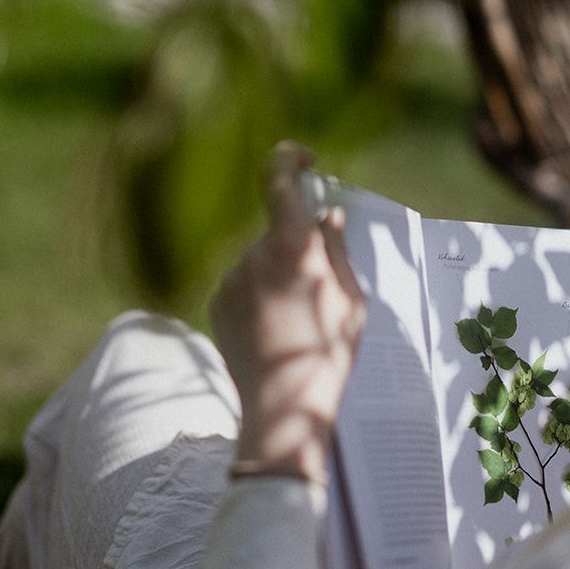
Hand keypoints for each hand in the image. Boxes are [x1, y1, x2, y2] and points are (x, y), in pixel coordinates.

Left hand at [210, 143, 366, 483]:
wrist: (284, 409)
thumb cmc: (329, 354)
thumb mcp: (352, 300)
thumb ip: (337, 250)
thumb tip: (327, 216)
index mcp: (292, 247)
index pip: (279, 180)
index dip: (289, 158)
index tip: (305, 160)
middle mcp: (253, 255)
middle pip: (278, 232)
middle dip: (298, 249)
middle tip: (320, 293)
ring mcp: (230, 280)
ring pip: (260, 262)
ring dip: (279, 278)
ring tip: (298, 324)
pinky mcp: (216, 303)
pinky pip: (243, 286)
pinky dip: (260, 298)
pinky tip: (275, 334)